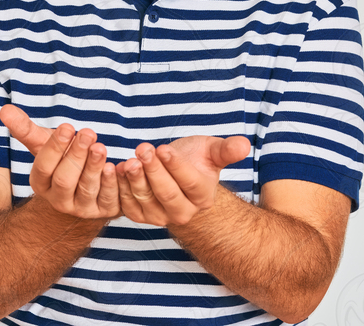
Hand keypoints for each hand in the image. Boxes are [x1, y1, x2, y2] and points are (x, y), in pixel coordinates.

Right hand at [0, 104, 119, 219]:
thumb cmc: (63, 160)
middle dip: (76, 155)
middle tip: (88, 133)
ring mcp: (82, 208)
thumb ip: (26, 130)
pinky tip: (115, 167)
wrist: (86, 188)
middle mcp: (59, 200)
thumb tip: (5, 110)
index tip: (67, 126)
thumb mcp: (45, 145)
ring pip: (87, 189)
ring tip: (101, 147)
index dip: (55, 147)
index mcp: (41, 183)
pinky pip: (109, 199)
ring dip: (94, 167)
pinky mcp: (105, 211)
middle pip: (65, 180)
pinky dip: (112, 183)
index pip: (44, 167)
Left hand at [116, 135, 250, 225]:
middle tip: (143, 149)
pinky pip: (129, 207)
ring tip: (129, 160)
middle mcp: (184, 213)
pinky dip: (121, 189)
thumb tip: (245, 145)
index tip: (163, 148)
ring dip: (135, 180)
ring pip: (146, 201)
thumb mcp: (212, 150)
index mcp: (203, 197)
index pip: (190, 183)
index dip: (176, 166)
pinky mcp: (141, 217)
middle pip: (167, 194)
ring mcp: (161, 217)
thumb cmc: (197, 160)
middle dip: (153, 171)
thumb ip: (227, 150)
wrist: (178, 178)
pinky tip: (118, 170)